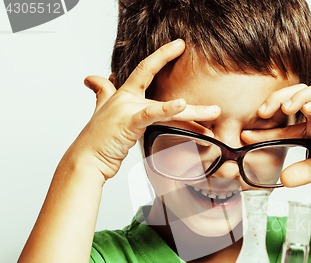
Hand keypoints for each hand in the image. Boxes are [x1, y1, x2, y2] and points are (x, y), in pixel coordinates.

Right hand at [72, 39, 220, 180]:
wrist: (86, 159)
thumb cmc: (97, 140)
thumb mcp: (100, 110)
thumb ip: (101, 92)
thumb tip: (92, 79)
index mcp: (123, 95)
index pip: (145, 69)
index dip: (162, 55)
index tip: (179, 45)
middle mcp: (126, 98)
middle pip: (163, 90)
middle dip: (189, 94)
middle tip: (215, 102)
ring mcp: (126, 109)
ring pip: (166, 107)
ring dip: (194, 112)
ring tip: (214, 113)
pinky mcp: (128, 123)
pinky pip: (151, 114)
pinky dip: (167, 109)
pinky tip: (182, 104)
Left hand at [242, 83, 310, 187]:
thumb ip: (304, 172)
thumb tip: (283, 181)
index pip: (285, 124)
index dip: (265, 129)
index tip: (245, 135)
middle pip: (296, 95)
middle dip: (276, 99)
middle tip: (261, 112)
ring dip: (298, 95)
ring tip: (285, 108)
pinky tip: (307, 109)